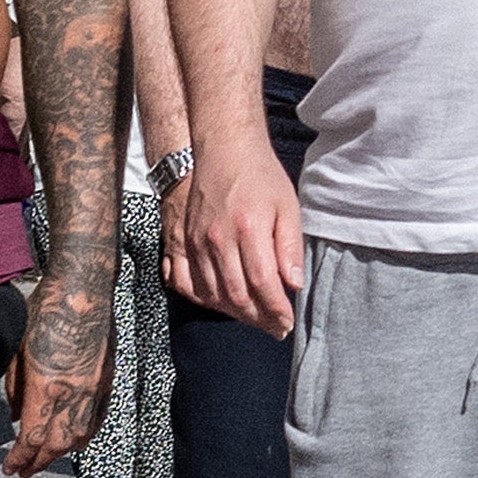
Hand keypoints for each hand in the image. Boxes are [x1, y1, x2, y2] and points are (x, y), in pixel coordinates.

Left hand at [1, 286, 111, 475]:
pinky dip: (83, 437)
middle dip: (38, 462)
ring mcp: (94, 390)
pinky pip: (96, 420)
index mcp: (47, 388)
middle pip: (56, 445)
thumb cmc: (46, 312)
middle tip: (24, 470)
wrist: (83, 289)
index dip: (20, 458)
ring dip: (60, 453)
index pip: (32, 439)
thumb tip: (13, 415)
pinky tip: (74, 441)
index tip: (10, 466)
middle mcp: (74, 395)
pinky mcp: (106, 381)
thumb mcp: (17, 350)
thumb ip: (15, 388)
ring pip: (79, 437)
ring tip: (45, 459)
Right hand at [166, 131, 306, 339]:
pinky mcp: (183, 240)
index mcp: (249, 229)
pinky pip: (188, 283)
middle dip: (258, 319)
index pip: (263, 284)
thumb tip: (294, 285)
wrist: (224, 149)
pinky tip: (224, 303)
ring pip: (212, 294)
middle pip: (236, 296)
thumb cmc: (260, 176)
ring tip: (255, 318)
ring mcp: (196, 241)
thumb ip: (290, 248)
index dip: (276, 310)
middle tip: (275, 328)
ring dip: (234, 313)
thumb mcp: (287, 207)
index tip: (286, 323)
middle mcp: (218, 238)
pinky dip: (206, 300)